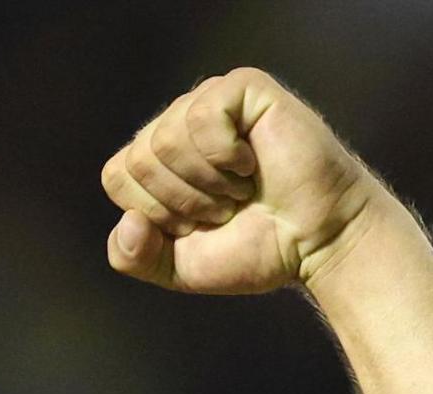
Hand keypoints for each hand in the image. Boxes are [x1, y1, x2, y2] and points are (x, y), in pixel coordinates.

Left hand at [100, 67, 394, 294]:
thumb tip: (128, 221)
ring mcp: (210, 101)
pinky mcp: (243, 87)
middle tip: (227, 206)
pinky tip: (253, 162)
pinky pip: (201, 117)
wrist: (316, 243)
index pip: (116, 175)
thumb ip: (132, 257)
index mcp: (157, 158)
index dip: (154, 213)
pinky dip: (226, 156)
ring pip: (165, 141)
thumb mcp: (177, 266)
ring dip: (208, 183)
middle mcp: (178, 122)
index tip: (198, 223)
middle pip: (138, 159)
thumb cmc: (255, 248)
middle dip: (183, 201)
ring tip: (242, 188)